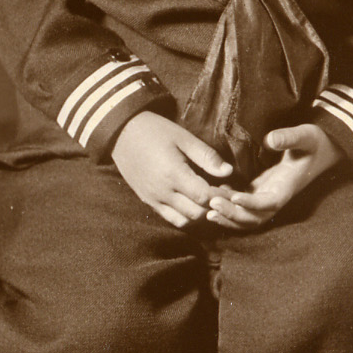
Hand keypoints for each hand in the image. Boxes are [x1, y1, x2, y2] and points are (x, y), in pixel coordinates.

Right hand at [112, 111, 233, 227]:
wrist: (122, 133)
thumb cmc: (155, 131)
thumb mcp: (183, 138)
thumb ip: (206, 156)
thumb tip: (228, 171)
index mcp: (173, 174)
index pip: (204, 196)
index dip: (221, 196)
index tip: (230, 188)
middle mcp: (162, 192)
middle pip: (196, 213)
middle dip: (213, 207)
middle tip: (222, 195)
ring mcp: (153, 199)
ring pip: (183, 221)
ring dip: (200, 215)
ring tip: (208, 202)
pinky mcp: (147, 201)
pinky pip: (170, 218)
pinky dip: (185, 216)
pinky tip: (193, 204)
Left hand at [204, 123, 341, 230]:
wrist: (324, 147)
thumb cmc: (316, 141)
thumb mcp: (306, 136)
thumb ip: (289, 137)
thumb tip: (269, 139)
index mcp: (288, 187)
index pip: (269, 203)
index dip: (252, 204)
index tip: (235, 197)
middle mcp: (277, 197)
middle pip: (254, 217)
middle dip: (232, 214)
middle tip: (211, 203)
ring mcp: (268, 196)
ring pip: (247, 217)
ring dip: (228, 215)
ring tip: (208, 207)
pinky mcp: (262, 191)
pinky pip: (244, 207)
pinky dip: (230, 206)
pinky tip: (215, 195)